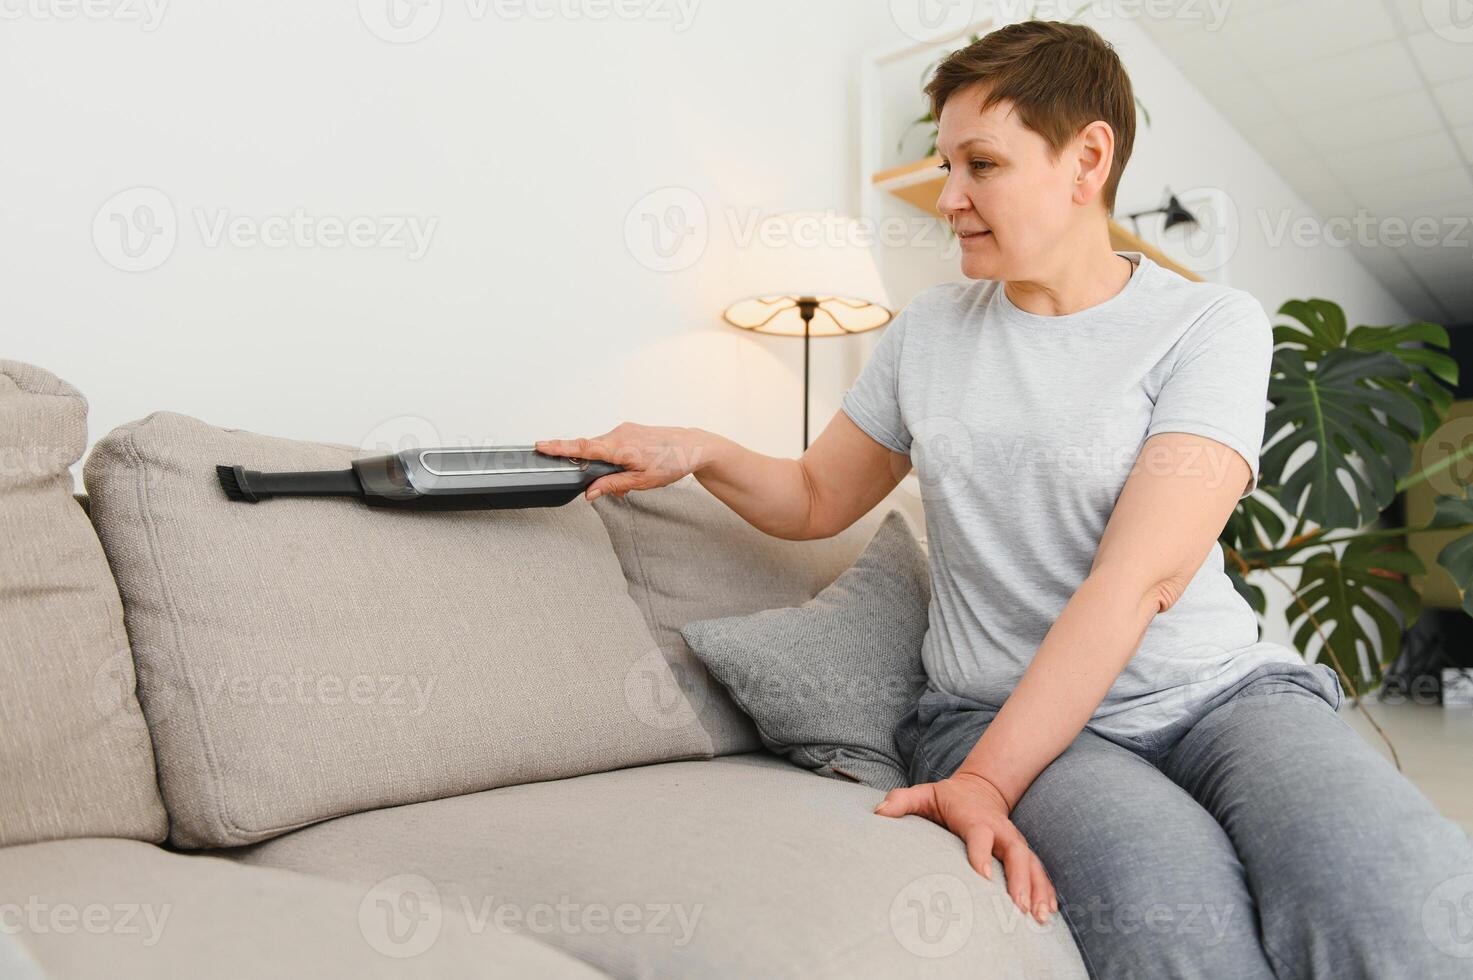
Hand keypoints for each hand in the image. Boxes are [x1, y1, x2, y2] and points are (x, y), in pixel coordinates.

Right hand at [534, 423, 709, 500]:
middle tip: (609, 486)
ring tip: (630, 478)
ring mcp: (624, 430)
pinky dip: (616, 458)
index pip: (582, 447)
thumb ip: (613, 485)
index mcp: (620, 446)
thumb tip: (590, 493)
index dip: (559, 447)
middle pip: (591, 451)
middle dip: (594, 470)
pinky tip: (632, 468)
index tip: (541, 445)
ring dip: (608, 466)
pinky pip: (613, 445)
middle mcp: (619, 433)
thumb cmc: (674, 462)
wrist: (694, 446)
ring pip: (603, 449)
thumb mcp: (643, 481)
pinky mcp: (629, 430)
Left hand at [874, 771, 1057, 923]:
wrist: (982, 788)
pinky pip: (1039, 872)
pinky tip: (1049, 912)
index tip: (982, 875)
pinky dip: (1046, 890)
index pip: (980, 835)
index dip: (981, 852)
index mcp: (975, 819)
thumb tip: (879, 813)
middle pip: (1016, 853)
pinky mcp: (1023, 852)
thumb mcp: (924, 794)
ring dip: (1037, 890)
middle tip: (1019, 906)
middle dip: (1020, 879)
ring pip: (1032, 865)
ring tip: (1038, 916)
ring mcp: (1015, 842)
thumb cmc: (949, 798)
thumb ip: (902, 801)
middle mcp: (1001, 830)